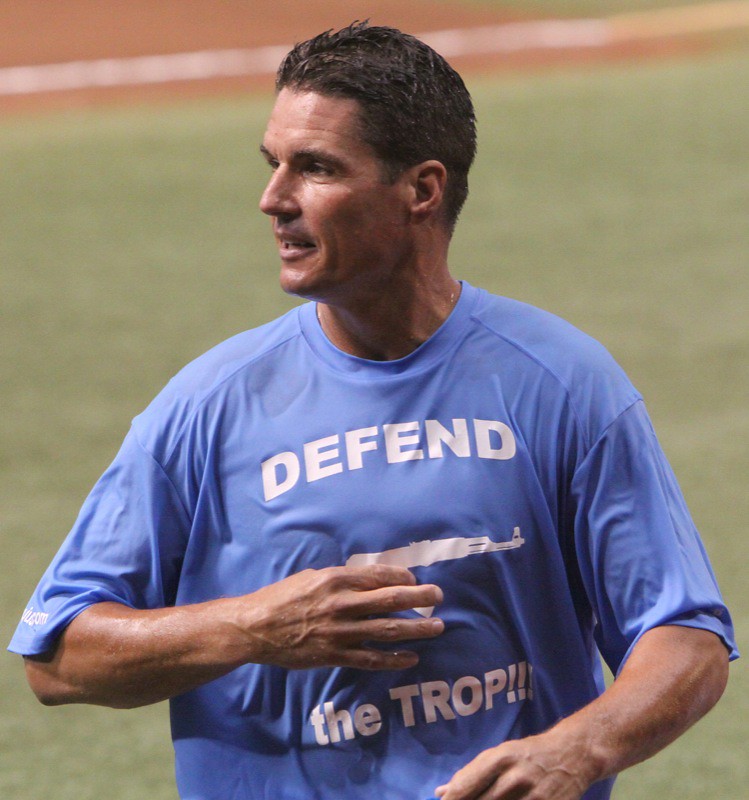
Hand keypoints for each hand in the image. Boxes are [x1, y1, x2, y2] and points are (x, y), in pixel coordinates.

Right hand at [230, 565, 443, 670]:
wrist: (256, 628)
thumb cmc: (283, 597)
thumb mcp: (311, 577)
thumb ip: (340, 579)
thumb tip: (368, 580)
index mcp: (336, 580)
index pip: (379, 575)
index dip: (402, 576)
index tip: (414, 578)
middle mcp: (342, 604)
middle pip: (390, 600)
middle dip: (419, 597)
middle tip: (438, 597)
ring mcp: (340, 632)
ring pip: (387, 630)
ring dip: (416, 629)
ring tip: (437, 627)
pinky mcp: (334, 655)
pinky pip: (370, 658)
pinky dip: (393, 659)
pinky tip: (411, 658)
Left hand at [434, 728, 595, 799]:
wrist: (573, 754)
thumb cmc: (529, 753)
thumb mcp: (500, 754)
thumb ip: (472, 774)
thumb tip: (441, 793)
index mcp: (500, 758)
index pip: (465, 786)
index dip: (451, 799)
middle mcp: (514, 778)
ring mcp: (533, 798)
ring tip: (491, 799)